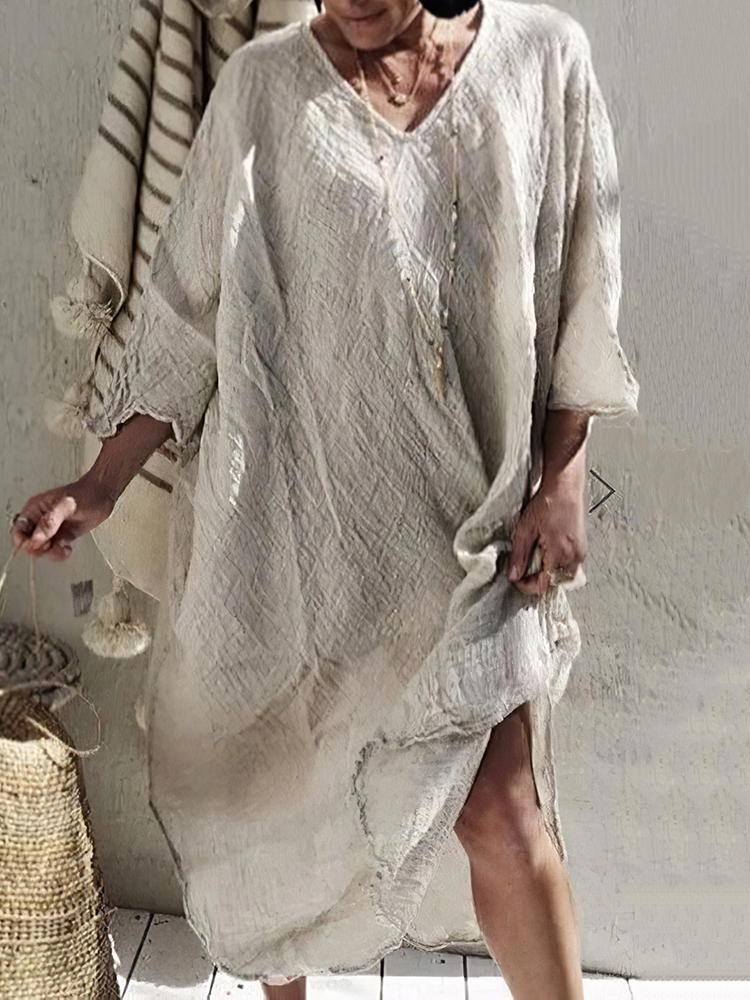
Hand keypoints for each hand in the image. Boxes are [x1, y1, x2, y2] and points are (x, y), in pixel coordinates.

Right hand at [9, 477, 114, 561]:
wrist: (103, 494)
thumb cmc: (85, 494)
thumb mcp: (66, 506)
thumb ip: (50, 523)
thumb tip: (35, 540)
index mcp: (34, 509)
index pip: (18, 530)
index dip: (24, 541)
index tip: (38, 545)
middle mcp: (40, 520)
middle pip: (28, 543)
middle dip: (40, 549)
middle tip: (52, 544)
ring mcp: (51, 530)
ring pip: (42, 550)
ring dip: (52, 552)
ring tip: (64, 546)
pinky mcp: (62, 536)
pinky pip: (55, 550)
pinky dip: (60, 553)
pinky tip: (69, 547)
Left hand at [507, 480, 586, 595]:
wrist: (565, 488)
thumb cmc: (547, 504)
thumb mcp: (525, 530)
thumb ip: (519, 555)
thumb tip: (513, 575)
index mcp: (560, 553)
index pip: (544, 585)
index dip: (527, 585)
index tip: (517, 577)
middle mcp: (574, 556)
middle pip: (556, 584)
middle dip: (539, 581)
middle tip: (525, 572)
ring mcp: (580, 552)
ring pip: (565, 577)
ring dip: (549, 574)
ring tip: (535, 561)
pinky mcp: (582, 547)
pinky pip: (571, 566)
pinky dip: (558, 566)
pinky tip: (547, 554)